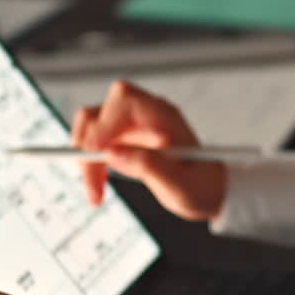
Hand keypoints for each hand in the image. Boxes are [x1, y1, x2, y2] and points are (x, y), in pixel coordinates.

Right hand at [72, 80, 226, 220]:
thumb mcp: (181, 184)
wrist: (208, 192)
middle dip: (88, 147)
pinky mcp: (121, 140)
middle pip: (99, 113)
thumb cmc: (201, 186)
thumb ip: (149, 165)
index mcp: (164, 116)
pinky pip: (93, 145)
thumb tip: (113, 153)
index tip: (93, 152)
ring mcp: (130, 126)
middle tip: (94, 184)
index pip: (125, 101)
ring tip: (97, 193)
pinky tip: (98, 188)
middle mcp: (144, 115)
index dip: (105, 123)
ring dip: (86, 161)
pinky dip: (90, 166)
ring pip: (89, 129)